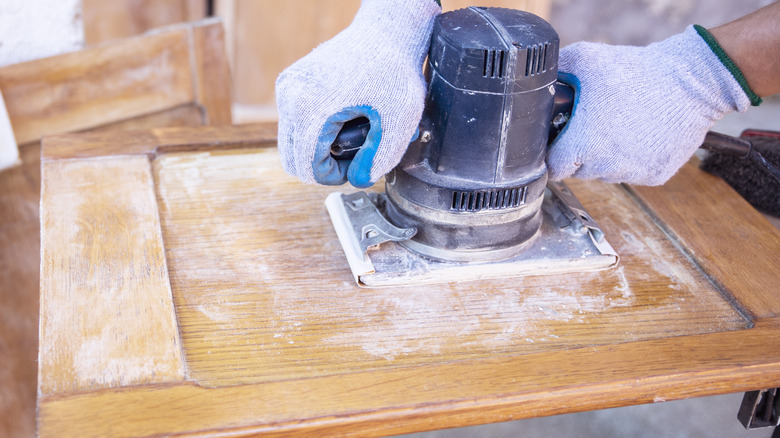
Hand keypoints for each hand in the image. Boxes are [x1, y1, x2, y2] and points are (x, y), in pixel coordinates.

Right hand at [275, 0, 439, 187]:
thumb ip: (380, 158)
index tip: (358, 165)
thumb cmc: (395, 71)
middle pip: (292, 160)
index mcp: (311, 108)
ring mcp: (287, 87)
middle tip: (355, 157)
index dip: (335, 177)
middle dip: (324, 167)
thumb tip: (360, 180)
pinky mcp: (290, 82)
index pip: (308, 168)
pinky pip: (292, 123)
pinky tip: (341, 121)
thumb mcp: (398, 122)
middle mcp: (290, 97)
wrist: (385, 32)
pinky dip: (313, 132)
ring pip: (290, 143)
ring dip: (317, 150)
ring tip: (351, 137)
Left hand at [547, 26, 751, 185]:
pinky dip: (633, 159)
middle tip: (592, 126)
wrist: (693, 82)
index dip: (553, 154)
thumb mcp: (587, 60)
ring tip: (618, 126)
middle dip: (580, 153)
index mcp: (583, 146)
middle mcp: (606, 167)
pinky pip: (634, 173)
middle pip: (579, 171)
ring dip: (606, 157)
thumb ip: (556, 70)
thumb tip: (540, 79)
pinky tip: (640, 134)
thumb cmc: (639, 72)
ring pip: (607, 174)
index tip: (560, 142)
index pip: (554, 168)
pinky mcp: (656, 176)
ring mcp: (633, 174)